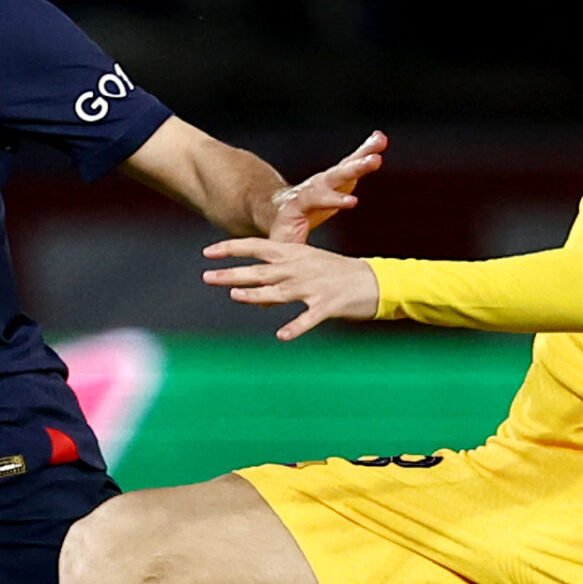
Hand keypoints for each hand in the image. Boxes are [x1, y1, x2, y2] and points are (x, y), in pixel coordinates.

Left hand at [203, 238, 379, 340]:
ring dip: (256, 295)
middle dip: (232, 273)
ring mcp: (313, 287)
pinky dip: (295, 327)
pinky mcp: (327, 305)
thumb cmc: (337, 273)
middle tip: (207, 277)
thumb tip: (253, 281)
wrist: (376, 281)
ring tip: (236, 296)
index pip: (256, 247)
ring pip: (279, 292)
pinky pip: (308, 319)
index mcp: (295, 254)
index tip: (207, 253)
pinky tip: (282, 336)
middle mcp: (300, 268)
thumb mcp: (308, 262)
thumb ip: (281, 270)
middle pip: (260, 271)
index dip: (231, 248)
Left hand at [265, 129, 386, 243]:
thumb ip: (287, 249)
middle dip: (353, 169)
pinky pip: (353, 163)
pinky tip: (379, 138)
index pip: (316, 199)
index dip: (333, 200)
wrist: (278, 211)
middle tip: (373, 161)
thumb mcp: (282, 243)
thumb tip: (287, 263)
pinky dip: (366, 150)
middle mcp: (314, 187)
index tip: (352, 202)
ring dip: (363, 155)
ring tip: (380, 143)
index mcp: (299, 204)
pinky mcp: (338, 178)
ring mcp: (326, 180)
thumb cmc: (282, 231)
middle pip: (333, 176)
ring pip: (345, 166)